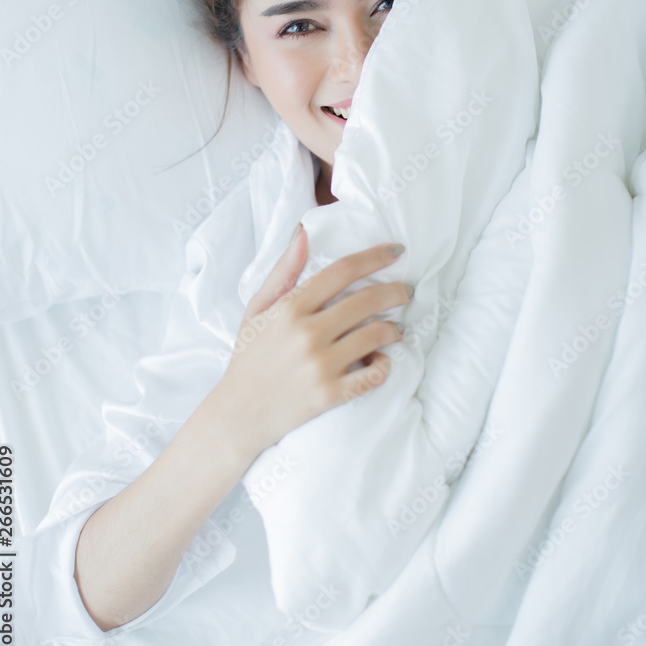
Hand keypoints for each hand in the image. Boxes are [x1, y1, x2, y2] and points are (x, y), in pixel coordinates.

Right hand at [220, 226, 409, 454]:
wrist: (238, 413)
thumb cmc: (249, 356)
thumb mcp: (257, 309)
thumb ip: (283, 271)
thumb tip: (304, 232)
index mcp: (290, 308)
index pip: (342, 271)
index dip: (374, 257)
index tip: (396, 251)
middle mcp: (308, 333)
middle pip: (367, 300)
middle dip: (396, 291)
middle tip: (406, 291)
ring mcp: (321, 365)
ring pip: (376, 335)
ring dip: (394, 329)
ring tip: (396, 329)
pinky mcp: (331, 394)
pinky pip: (374, 375)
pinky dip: (385, 366)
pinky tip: (382, 361)